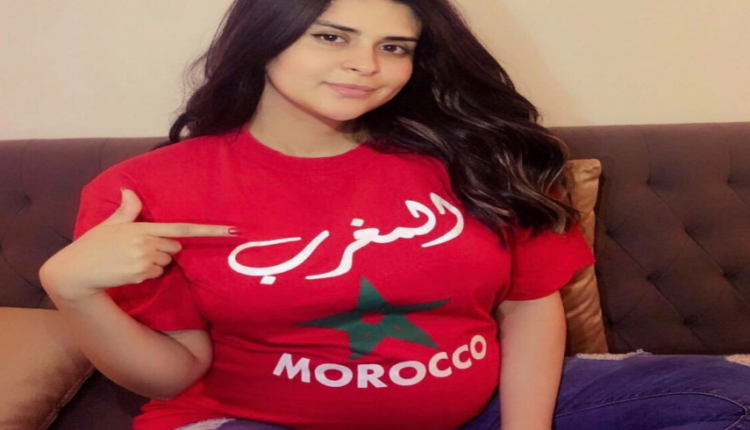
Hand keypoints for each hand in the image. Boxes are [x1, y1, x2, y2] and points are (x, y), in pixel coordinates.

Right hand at [40, 187, 235, 301]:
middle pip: (174, 246)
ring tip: (129, 259)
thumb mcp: (109, 224)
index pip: (182, 228)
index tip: (231, 230)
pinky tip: (127, 270)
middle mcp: (146, 242)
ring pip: (165, 261)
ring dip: (154, 261)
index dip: (209, 230)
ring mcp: (144, 260)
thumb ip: (126, 210)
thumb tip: (129, 190)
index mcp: (141, 226)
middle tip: (137, 249)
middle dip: (163, 248)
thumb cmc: (92, 245)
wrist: (75, 272)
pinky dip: (146, 273)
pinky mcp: (140, 274)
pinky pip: (156, 273)